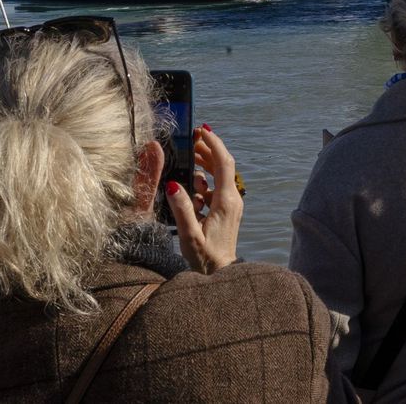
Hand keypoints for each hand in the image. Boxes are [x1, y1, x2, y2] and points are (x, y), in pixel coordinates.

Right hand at [164, 125, 241, 273]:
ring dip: (205, 164)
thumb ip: (181, 209)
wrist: (221, 275)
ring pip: (220, 175)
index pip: (224, 163)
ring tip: (189, 157)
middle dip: (208, 150)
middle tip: (192, 138)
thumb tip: (173, 183)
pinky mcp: (227, 211)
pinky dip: (204, 180)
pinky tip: (190, 187)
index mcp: (226, 201)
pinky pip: (217, 187)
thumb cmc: (205, 258)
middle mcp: (232, 199)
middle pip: (223, 165)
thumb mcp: (189, 235)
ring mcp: (231, 205)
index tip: (202, 130)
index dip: (214, 144)